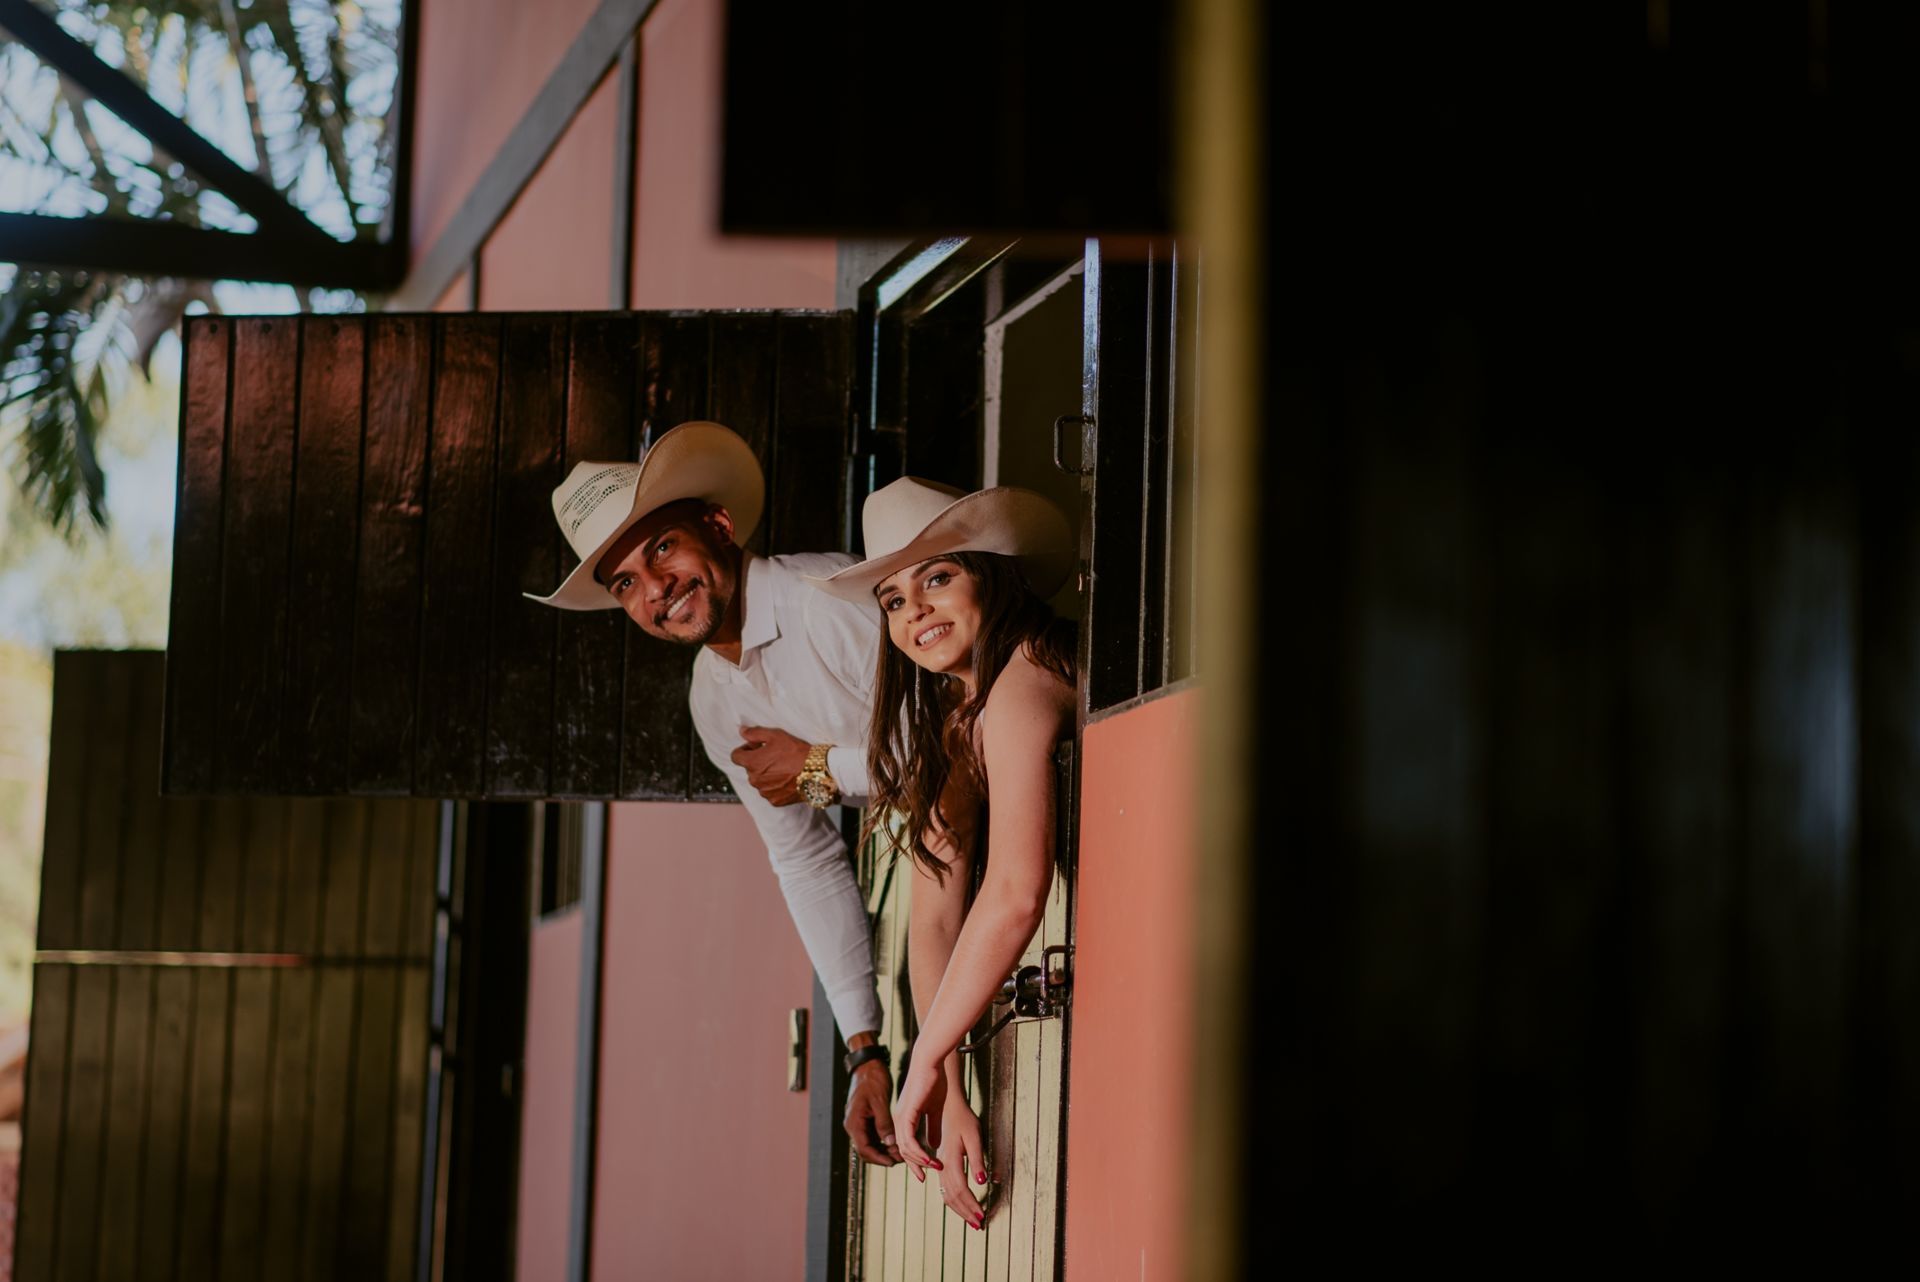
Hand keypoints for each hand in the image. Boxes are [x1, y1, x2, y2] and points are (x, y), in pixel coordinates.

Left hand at [730, 725, 810, 805]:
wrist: (816, 772)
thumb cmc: (796, 751)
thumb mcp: (775, 735)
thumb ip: (755, 733)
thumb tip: (741, 731)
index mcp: (752, 763)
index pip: (735, 756)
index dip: (744, 750)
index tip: (755, 747)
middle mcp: (754, 780)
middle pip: (749, 769)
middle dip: (757, 762)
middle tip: (774, 756)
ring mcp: (764, 792)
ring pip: (759, 781)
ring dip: (766, 775)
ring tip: (783, 768)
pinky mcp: (774, 801)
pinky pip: (769, 792)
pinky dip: (775, 786)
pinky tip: (787, 779)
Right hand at [844, 1059, 900, 1165]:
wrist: (868, 1065)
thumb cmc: (873, 1079)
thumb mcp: (880, 1101)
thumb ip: (884, 1123)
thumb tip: (890, 1143)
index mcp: (854, 1122)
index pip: (864, 1149)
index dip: (879, 1158)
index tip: (893, 1162)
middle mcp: (853, 1125)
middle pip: (866, 1150)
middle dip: (883, 1156)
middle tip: (901, 1159)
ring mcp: (859, 1123)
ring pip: (871, 1144)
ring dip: (885, 1150)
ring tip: (902, 1153)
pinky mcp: (865, 1119)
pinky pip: (873, 1136)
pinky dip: (884, 1141)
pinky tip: (897, 1142)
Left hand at [892, 1056, 946, 1177]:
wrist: (931, 1061)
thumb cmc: (934, 1080)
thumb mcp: (935, 1109)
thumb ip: (933, 1126)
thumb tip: (934, 1144)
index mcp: (905, 1118)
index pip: (906, 1146)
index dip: (915, 1161)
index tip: (927, 1172)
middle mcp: (899, 1119)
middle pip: (903, 1151)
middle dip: (917, 1166)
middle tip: (930, 1175)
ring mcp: (900, 1117)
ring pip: (905, 1148)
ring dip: (920, 1162)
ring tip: (937, 1167)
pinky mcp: (906, 1114)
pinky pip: (909, 1140)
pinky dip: (919, 1152)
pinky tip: (931, 1159)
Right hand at [935, 1095, 989, 1229]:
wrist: (945, 1103)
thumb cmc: (963, 1117)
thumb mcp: (974, 1136)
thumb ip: (978, 1159)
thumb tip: (982, 1182)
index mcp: (951, 1159)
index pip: (961, 1190)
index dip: (971, 1206)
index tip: (982, 1218)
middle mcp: (942, 1165)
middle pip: (952, 1197)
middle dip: (966, 1213)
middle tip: (979, 1226)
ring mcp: (940, 1165)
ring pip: (946, 1194)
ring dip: (959, 1209)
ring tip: (971, 1220)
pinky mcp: (941, 1163)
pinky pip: (944, 1187)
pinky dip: (953, 1200)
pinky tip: (960, 1204)